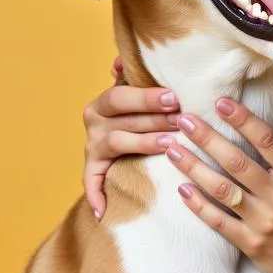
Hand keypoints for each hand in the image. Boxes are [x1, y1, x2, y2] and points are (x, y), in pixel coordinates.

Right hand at [82, 57, 180, 219]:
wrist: (124, 140)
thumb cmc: (140, 112)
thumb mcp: (137, 93)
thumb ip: (135, 77)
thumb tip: (121, 61)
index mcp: (104, 100)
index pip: (121, 96)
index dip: (147, 97)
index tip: (174, 97)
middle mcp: (94, 120)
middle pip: (124, 119)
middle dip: (156, 119)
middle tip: (181, 120)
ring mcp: (93, 145)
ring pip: (119, 142)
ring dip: (145, 142)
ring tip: (171, 144)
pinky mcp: (93, 167)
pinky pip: (90, 182)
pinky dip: (96, 196)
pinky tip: (104, 210)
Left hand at [167, 98, 272, 272]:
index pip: (267, 140)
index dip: (242, 118)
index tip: (221, 102)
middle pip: (236, 160)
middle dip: (207, 136)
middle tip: (182, 118)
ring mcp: (263, 222)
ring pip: (221, 188)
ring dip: (193, 166)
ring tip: (171, 148)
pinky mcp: (251, 244)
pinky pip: (218, 222)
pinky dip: (198, 205)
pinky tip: (181, 189)